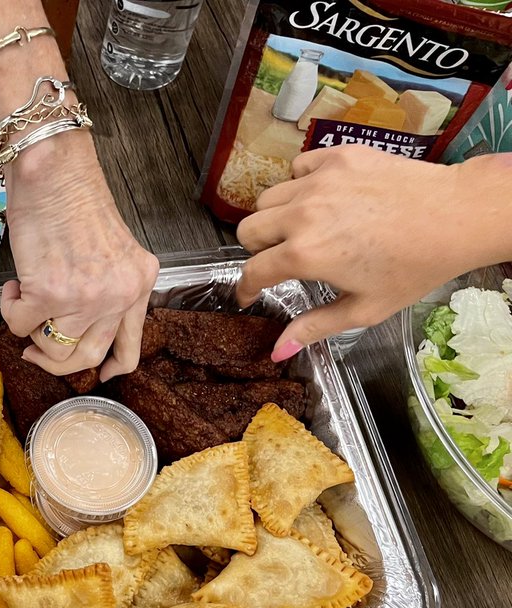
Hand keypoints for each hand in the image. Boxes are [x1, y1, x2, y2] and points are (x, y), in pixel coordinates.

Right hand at [0, 130, 158, 379]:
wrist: (54, 169)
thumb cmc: (75, 197)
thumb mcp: (112, 249)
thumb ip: (108, 286)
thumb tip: (78, 322)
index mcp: (139, 284)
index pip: (131, 348)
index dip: (110, 369)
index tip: (96, 375)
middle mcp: (119, 295)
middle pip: (86, 358)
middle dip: (56, 360)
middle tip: (37, 348)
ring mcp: (85, 298)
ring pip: (52, 349)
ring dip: (31, 331)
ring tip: (24, 300)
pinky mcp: (48, 293)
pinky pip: (21, 325)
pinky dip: (10, 310)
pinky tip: (13, 286)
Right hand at [236, 145, 484, 360]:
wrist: (457, 216)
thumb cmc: (415, 266)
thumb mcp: (364, 308)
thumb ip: (314, 328)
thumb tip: (278, 352)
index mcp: (306, 254)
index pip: (252, 271)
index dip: (246, 288)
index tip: (250, 294)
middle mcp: (304, 214)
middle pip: (248, 230)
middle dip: (257, 250)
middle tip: (279, 259)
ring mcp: (320, 181)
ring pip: (268, 198)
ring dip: (275, 217)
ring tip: (300, 228)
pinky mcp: (339, 157)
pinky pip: (299, 167)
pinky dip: (300, 183)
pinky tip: (321, 198)